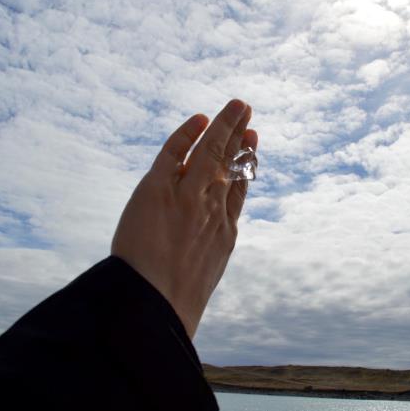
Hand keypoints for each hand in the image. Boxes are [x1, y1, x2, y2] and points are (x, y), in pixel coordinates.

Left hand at [111, 99, 257, 338]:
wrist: (155, 306)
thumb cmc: (176, 304)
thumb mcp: (206, 279)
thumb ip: (210, 255)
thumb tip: (210, 251)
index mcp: (225, 230)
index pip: (239, 187)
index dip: (246, 162)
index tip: (253, 145)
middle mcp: (211, 208)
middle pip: (230, 161)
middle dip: (239, 133)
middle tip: (247, 110)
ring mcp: (187, 196)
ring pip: (210, 150)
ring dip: (224, 123)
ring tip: (237, 104)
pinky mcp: (157, 189)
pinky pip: (174, 153)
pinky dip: (187, 134)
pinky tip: (199, 119)